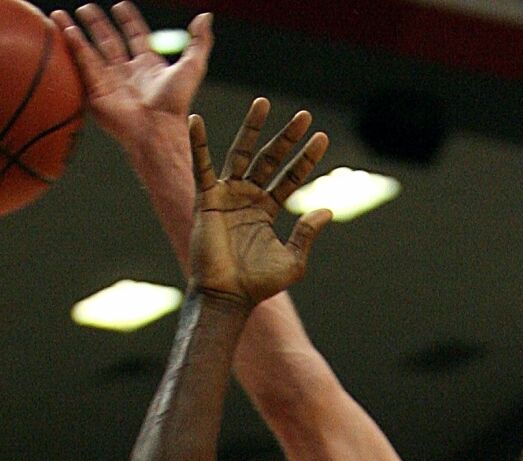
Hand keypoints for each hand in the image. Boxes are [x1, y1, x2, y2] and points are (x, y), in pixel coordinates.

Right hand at [53, 3, 212, 152]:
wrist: (157, 129)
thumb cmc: (176, 105)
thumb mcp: (193, 66)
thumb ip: (200, 41)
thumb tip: (205, 16)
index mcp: (148, 67)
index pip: (136, 36)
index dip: (129, 20)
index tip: (120, 7)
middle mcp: (128, 74)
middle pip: (109, 42)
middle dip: (97, 24)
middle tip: (86, 8)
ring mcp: (111, 84)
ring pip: (90, 52)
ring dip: (75, 33)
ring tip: (61, 16)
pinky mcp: (98, 94)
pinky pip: (84, 66)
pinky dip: (74, 48)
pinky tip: (67, 32)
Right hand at [187, 105, 331, 304]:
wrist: (228, 296)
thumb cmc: (258, 284)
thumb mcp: (292, 261)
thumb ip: (307, 234)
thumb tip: (326, 210)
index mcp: (267, 210)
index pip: (291, 178)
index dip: (306, 159)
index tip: (322, 137)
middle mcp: (248, 197)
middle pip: (270, 159)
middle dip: (286, 138)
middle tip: (304, 116)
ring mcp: (228, 195)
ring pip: (241, 153)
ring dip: (252, 128)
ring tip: (263, 103)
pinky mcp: (208, 199)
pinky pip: (201, 166)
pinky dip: (198, 143)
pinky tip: (195, 120)